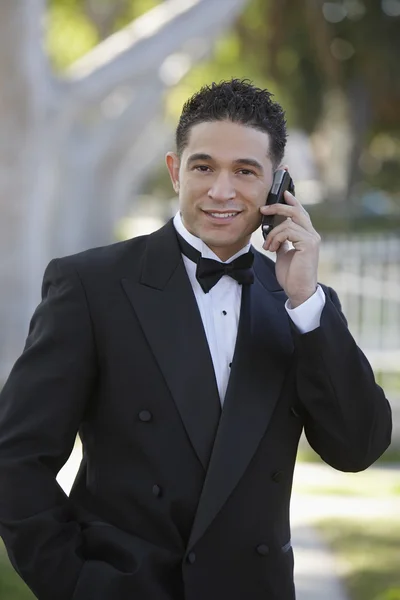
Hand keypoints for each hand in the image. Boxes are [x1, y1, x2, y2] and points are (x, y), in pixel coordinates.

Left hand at [260, 190, 320, 306]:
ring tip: (268, 246)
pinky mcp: (309, 244)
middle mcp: (311, 234)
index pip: (300, 212)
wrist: (298, 290)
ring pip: (288, 221)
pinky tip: (272, 249)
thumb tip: (275, 232)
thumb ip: (282, 240)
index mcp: (306, 235)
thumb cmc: (291, 274)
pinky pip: (288, 231)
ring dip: (272, 233)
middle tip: (263, 209)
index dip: (292, 200)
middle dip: (278, 206)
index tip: (283, 192)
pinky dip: (276, 238)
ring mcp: (312, 238)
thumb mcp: (284, 253)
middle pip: (296, 210)